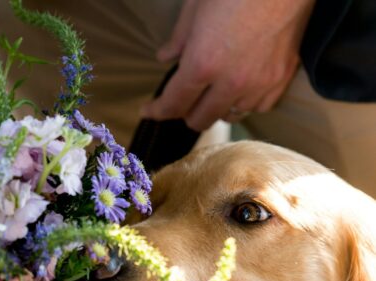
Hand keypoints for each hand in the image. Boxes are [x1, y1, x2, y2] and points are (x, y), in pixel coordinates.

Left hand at [141, 0, 314, 129]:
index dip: (157, 110)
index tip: (149, 111)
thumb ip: (179, 39)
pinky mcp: (280, 80)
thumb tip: (165, 58)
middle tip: (183, 99)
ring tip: (214, 91)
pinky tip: (241, 88)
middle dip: (185, 112)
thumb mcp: (197, 4)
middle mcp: (230, 83)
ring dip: (216, 108)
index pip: (173, 103)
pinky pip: (257, 108)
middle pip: (200, 120)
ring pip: (228, 116)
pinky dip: (244, 103)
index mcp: (203, 63)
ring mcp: (258, 84)